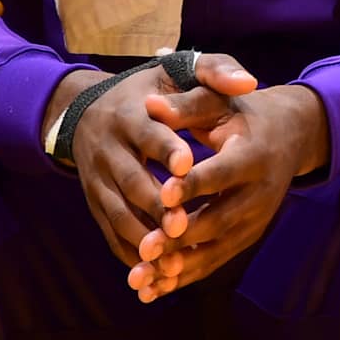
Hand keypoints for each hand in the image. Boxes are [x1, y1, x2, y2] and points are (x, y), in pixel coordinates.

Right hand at [53, 55, 258, 271]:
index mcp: (129, 114)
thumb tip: (249, 82)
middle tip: (182, 224)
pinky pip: (110, 233)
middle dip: (155, 205)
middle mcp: (107, 148)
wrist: (90, 109)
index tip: (189, 164)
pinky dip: (130, 252)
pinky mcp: (95, 203)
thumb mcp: (177, 70)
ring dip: (141, 237)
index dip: (167, 150)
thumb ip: (214, 72)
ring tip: (169, 255)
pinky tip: (154, 270)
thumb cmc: (150, 88)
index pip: (148, 133)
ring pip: (117, 213)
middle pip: (130, 180)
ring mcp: (96, 179)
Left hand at [128, 69, 328, 301]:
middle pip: (218, 220)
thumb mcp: (218, 101)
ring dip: (177, 268)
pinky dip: (183, 277)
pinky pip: (214, 262)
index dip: (193, 185)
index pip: (221, 173)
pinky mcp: (247, 237)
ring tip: (140, 280)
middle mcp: (260, 193)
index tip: (163, 194)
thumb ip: (185, 105)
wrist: (289, 135)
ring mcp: (255, 220)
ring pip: (214, 249)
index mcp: (253, 154)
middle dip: (180, 237)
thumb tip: (149, 105)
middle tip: (144, 248)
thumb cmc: (242, 113)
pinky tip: (152, 290)